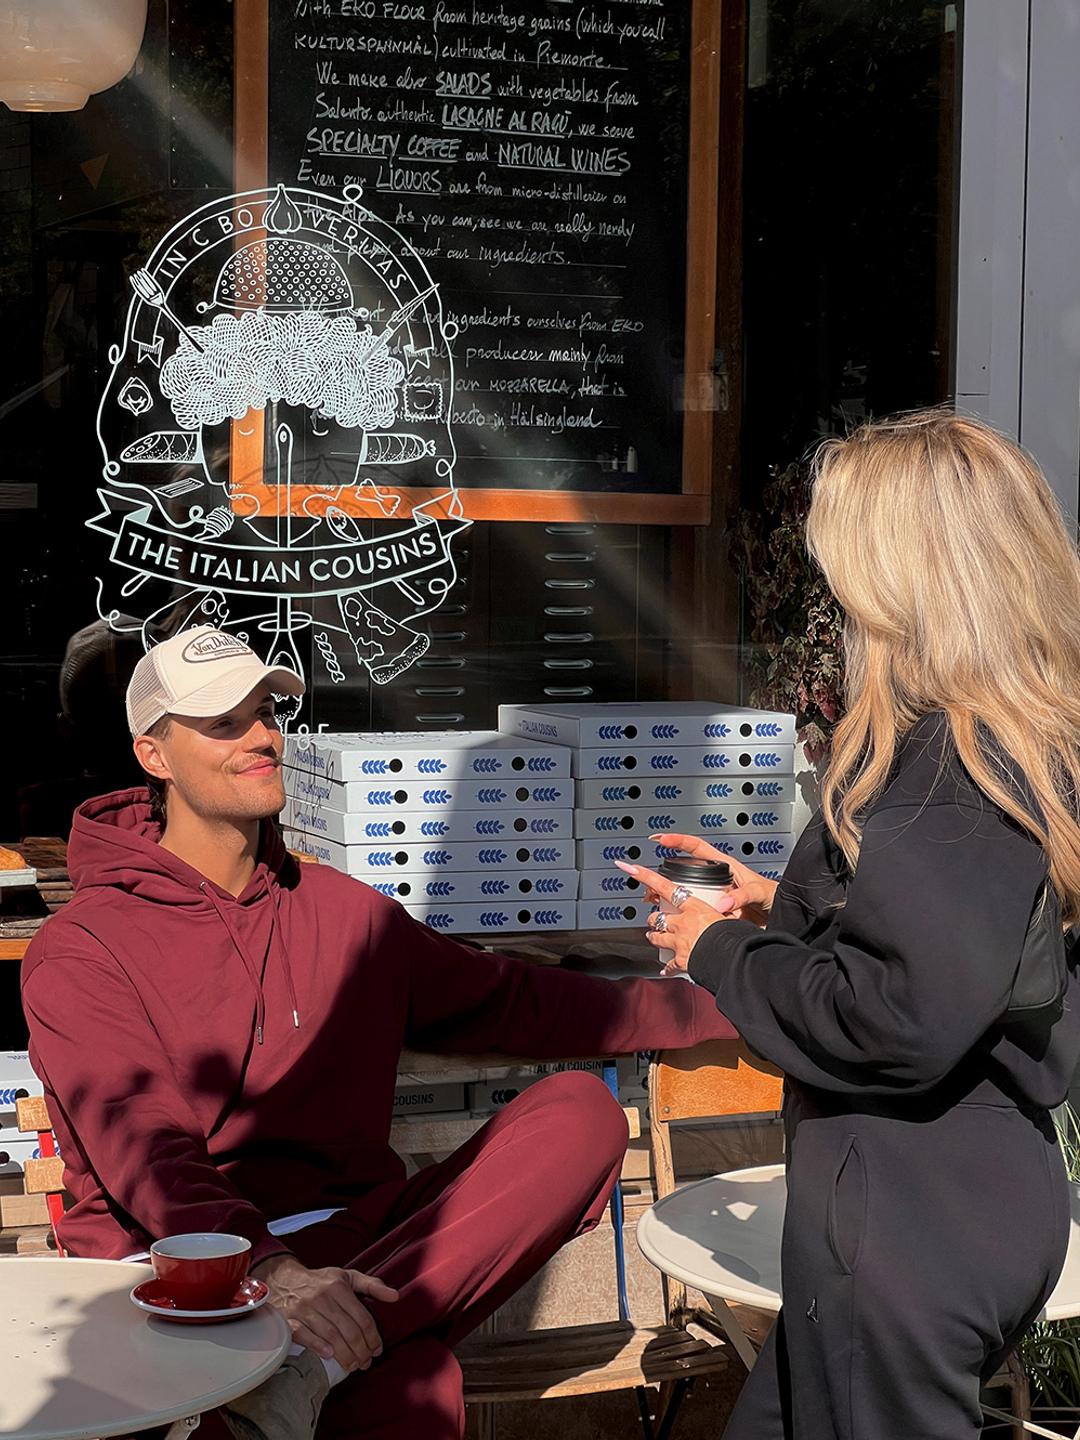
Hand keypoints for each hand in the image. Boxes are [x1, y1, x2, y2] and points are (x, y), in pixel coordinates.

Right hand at [251, 1252, 398, 1371]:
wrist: (284, 1279)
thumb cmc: (321, 1281)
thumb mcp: (347, 1277)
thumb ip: (372, 1285)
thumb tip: (395, 1296)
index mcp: (338, 1286)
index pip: (362, 1317)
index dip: (373, 1337)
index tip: (377, 1350)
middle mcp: (322, 1297)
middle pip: (348, 1330)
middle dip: (361, 1350)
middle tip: (366, 1363)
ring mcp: (304, 1308)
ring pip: (330, 1336)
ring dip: (344, 1355)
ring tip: (354, 1366)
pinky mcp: (288, 1319)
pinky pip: (303, 1335)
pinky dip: (316, 1346)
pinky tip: (329, 1356)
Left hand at [615, 859, 727, 975]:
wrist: (732, 958)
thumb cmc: (733, 936)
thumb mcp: (730, 916)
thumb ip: (723, 913)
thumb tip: (727, 911)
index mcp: (695, 908)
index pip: (665, 887)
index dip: (646, 877)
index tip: (632, 869)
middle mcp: (682, 923)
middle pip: (658, 917)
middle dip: (654, 918)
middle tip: (654, 918)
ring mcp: (678, 942)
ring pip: (657, 937)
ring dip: (654, 937)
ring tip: (653, 936)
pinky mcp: (680, 960)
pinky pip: (669, 965)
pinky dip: (667, 968)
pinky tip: (664, 970)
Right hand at [649, 833, 778, 927]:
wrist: (783, 917)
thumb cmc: (775, 897)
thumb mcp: (760, 892)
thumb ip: (743, 895)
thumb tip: (724, 903)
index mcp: (725, 866)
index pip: (696, 847)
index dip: (677, 841)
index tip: (660, 839)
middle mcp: (717, 879)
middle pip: (683, 872)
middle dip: (663, 876)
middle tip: (649, 882)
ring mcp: (714, 895)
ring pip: (685, 893)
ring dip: (667, 898)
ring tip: (654, 902)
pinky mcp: (714, 911)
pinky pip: (693, 911)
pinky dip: (681, 915)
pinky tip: (672, 920)